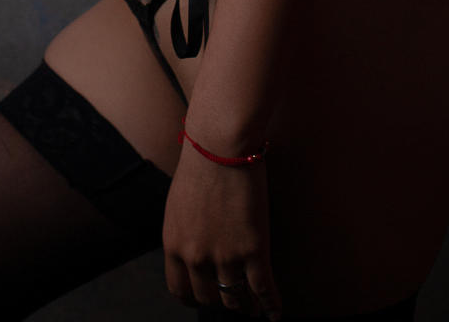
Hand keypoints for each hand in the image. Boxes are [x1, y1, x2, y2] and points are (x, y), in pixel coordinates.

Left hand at [162, 140, 281, 319]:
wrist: (221, 143)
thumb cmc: (201, 161)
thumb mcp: (179, 201)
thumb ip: (184, 229)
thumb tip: (194, 243)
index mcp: (173, 243)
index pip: (180, 290)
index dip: (194, 298)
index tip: (204, 298)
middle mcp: (195, 256)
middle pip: (208, 297)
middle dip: (221, 300)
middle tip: (233, 299)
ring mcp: (224, 255)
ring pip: (235, 297)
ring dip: (245, 306)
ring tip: (253, 308)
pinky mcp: (253, 249)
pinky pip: (263, 288)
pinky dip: (271, 305)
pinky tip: (275, 312)